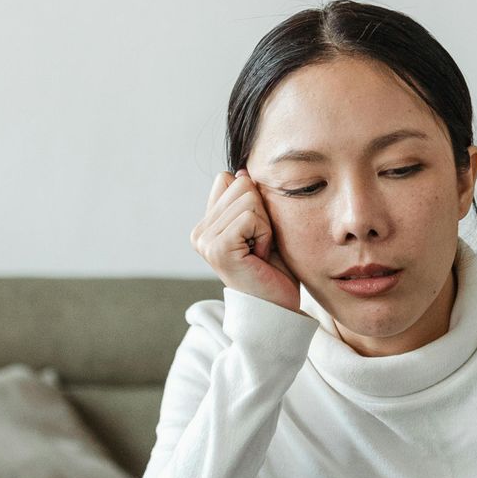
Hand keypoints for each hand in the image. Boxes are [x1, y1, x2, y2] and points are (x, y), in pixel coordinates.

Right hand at [190, 170, 299, 312]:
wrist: (276, 308)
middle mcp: (199, 232)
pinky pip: (250, 216)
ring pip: (248, 199)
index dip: (254, 201)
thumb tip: (240, 170)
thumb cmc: (273, 270)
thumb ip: (248, 200)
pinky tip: (260, 256)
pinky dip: (264, 234)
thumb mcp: (261, 226)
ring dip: (265, 225)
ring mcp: (205, 241)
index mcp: (206, 224)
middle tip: (260, 245)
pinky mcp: (218, 248)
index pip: (229, 179)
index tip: (256, 233)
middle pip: (241, 184)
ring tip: (260, 251)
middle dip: (262, 213)